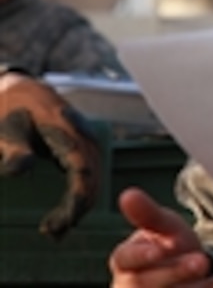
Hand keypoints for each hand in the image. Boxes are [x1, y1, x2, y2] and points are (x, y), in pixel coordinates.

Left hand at [0, 71, 100, 237]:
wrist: (20, 88)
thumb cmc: (10, 106)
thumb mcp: (5, 127)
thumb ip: (12, 148)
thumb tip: (18, 170)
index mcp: (65, 128)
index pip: (81, 168)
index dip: (76, 198)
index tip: (61, 221)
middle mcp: (82, 133)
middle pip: (92, 175)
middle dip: (78, 207)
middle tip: (55, 232)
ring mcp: (84, 138)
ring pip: (94, 174)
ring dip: (82, 202)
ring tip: (60, 228)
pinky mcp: (80, 144)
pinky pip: (89, 170)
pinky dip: (82, 191)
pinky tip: (69, 209)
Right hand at [110, 187, 212, 286]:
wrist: (192, 271)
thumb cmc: (170, 246)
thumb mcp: (163, 226)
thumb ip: (147, 214)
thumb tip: (128, 194)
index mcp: (126, 263)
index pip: (125, 259)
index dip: (140, 256)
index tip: (157, 251)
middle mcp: (135, 287)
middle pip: (149, 283)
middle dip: (177, 272)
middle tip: (201, 261)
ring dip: (207, 287)